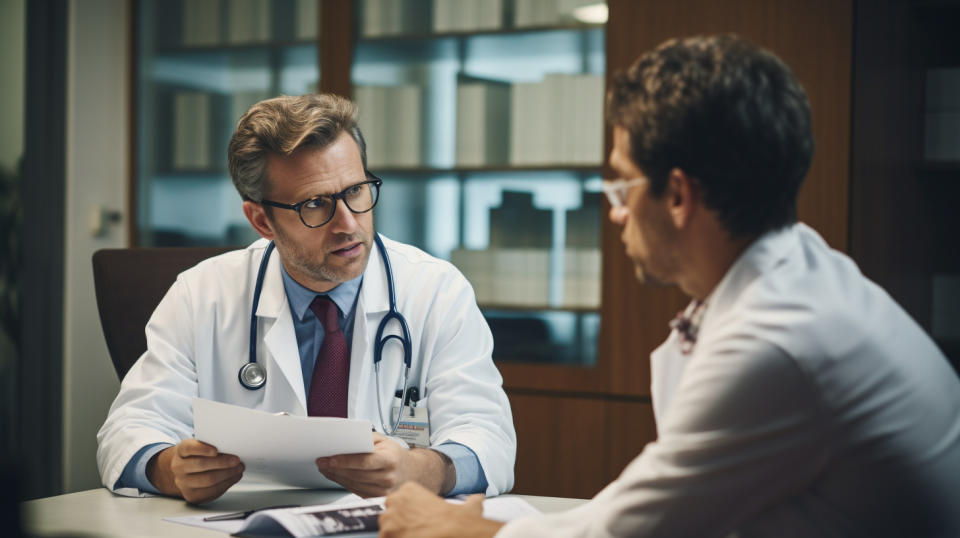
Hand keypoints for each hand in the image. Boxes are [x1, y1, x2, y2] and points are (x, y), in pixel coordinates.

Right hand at [147, 439, 243, 503]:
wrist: (186, 472)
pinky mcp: (192, 495)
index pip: (189, 448)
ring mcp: (183, 483)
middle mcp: (179, 467)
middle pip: (201, 465)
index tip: (216, 450)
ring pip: (208, 480)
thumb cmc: (199, 455)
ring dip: (227, 474)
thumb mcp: (201, 445)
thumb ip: (212, 444)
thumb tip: (232, 446)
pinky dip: (226, 484)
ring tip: (239, 469)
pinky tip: (234, 477)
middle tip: (236, 460)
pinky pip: (211, 491)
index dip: (202, 449)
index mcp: (181, 450)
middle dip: (222, 463)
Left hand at [316, 433, 454, 497]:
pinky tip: (336, 475)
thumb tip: (344, 439)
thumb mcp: (384, 440)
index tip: (329, 458)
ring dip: (336, 476)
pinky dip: (344, 483)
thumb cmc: (395, 454)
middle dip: (335, 468)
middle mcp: (387, 477)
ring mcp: (383, 490)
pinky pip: (356, 490)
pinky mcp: (377, 497)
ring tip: (326, 468)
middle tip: (322, 462)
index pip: (363, 462)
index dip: (344, 461)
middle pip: (355, 474)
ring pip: (353, 484)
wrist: (412, 472)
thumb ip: (365, 438)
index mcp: (390, 460)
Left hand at [379, 482, 502, 537]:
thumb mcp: (469, 506)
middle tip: (415, 531)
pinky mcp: (386, 535)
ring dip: (396, 535)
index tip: (418, 520)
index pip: (398, 500)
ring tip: (413, 536)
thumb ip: (472, 501)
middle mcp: (396, 500)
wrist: (454, 532)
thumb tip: (479, 499)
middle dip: (399, 523)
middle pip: (389, 514)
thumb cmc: (459, 521)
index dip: (407, 513)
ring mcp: (389, 518)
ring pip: (386, 529)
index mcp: (409, 488)